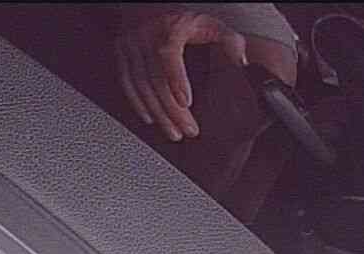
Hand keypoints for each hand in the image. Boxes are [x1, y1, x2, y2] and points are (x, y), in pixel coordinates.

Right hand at [116, 9, 248, 140]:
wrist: (145, 3)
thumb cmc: (179, 17)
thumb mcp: (207, 21)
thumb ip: (228, 38)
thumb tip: (241, 60)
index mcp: (170, 29)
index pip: (169, 57)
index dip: (177, 81)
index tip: (186, 103)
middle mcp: (146, 38)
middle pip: (157, 80)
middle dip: (173, 110)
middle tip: (187, 130)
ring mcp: (131, 47)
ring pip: (142, 87)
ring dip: (158, 113)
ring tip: (173, 131)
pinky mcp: (122, 55)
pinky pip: (127, 84)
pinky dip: (138, 103)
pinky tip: (150, 118)